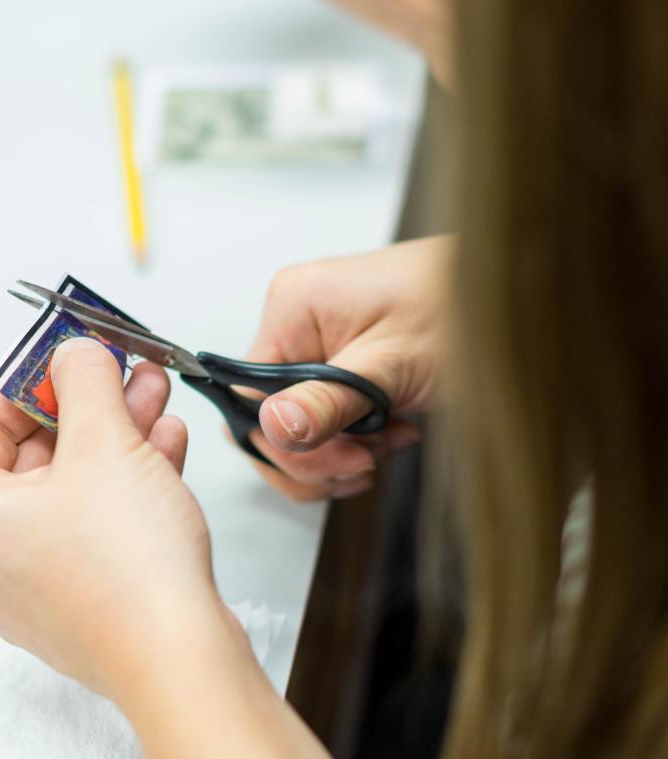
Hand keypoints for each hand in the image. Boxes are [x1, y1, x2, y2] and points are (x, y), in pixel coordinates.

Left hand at [0, 344, 246, 712]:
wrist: (180, 659)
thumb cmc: (128, 573)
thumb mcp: (104, 443)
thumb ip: (83, 383)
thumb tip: (72, 356)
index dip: (28, 382)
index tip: (67, 358)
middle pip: (26, 457)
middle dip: (83, 407)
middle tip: (118, 371)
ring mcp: (26, 587)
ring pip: (65, 490)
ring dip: (112, 438)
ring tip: (152, 398)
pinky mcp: (73, 601)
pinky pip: (87, 526)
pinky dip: (121, 485)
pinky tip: (163, 447)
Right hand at [242, 239, 447, 502]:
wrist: (509, 298)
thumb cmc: (462, 307)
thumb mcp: (394, 365)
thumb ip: (331, 400)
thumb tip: (275, 426)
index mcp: (293, 308)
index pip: (248, 397)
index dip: (288, 444)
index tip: (340, 459)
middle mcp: (297, 325)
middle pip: (267, 419)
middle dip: (316, 455)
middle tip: (367, 460)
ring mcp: (317, 347)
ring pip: (295, 429)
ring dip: (341, 452)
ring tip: (390, 441)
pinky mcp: (341, 368)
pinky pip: (323, 421)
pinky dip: (356, 442)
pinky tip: (394, 433)